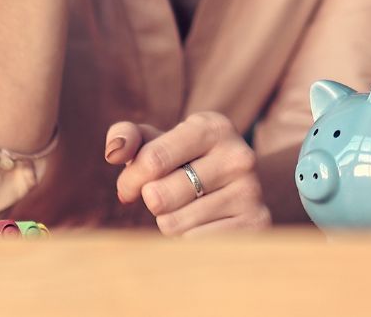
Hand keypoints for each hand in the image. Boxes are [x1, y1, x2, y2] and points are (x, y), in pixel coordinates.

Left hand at [105, 111, 271, 236]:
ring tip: (186, 208)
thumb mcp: (156, 141)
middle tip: (161, 197)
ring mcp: (251, 191)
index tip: (128, 187)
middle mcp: (239, 156)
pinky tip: (202, 224)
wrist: (236, 187)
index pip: (151, 160)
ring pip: (173, 223)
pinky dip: (187, 239)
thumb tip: (114, 152)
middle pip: (159, 196)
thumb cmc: (183, 162)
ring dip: (168, 221)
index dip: (130, 180)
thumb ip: (127, 137)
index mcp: (213, 127)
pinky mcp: (256, 224)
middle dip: (150, 201)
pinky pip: (193, 244)